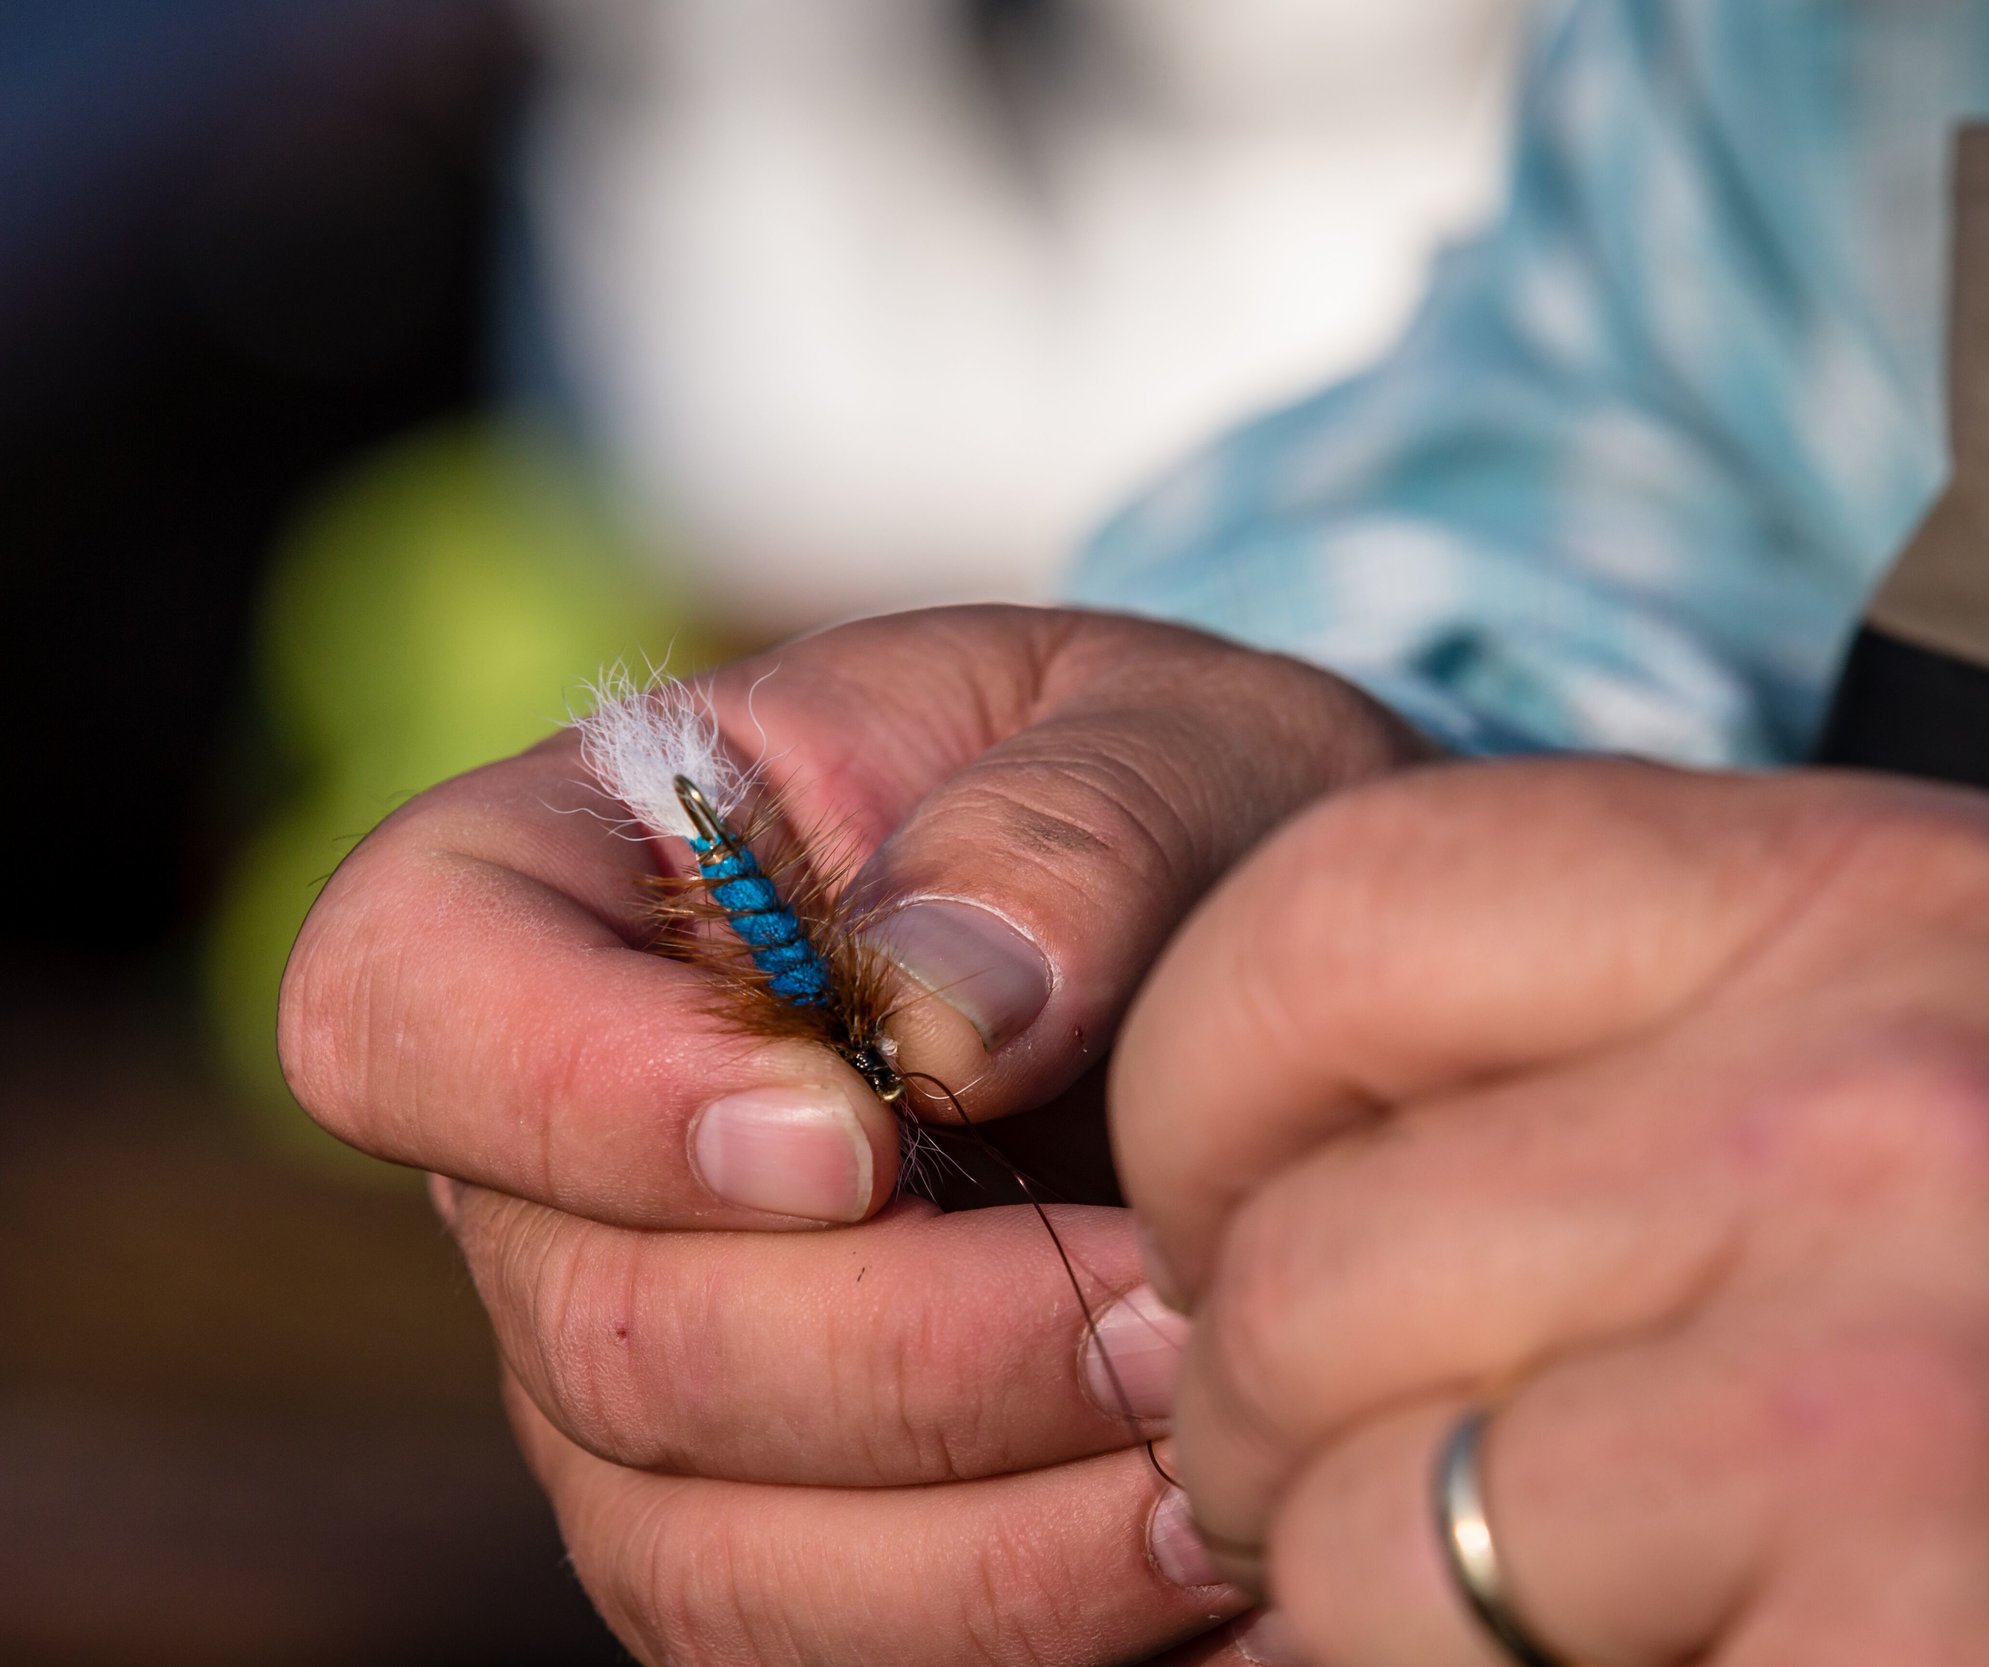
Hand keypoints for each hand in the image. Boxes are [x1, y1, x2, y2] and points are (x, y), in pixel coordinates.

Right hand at [279, 605, 1429, 1664]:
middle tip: (1169, 1310)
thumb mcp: (1161, 739)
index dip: (586, 1102)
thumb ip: (1067, 837)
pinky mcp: (769, 1522)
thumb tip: (951, 1019)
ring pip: (700, 1550)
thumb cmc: (1172, 802)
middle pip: (602, 1332)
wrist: (1247, 941)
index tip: (861, 1137)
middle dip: (914, 1357)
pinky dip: (1017, 1631)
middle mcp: (563, 1158)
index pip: (406, 995)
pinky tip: (1201, 1560)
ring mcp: (644, 1363)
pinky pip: (809, 1652)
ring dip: (986, 1544)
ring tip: (1215, 1460)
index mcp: (581, 886)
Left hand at [1111, 759, 1988, 1665]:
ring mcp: (1899, 1397)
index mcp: (1883, 901)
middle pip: (1294, 1255)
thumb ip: (1663, 1015)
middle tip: (1358, 1472)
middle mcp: (1883, 1105)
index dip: (1208, 1088)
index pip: (1339, 902)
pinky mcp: (1907, 1650)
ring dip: (1372, 1600)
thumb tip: (1286, 1117)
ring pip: (1345, 1524)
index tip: (1241, 1213)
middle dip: (1264, 1411)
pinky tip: (1679, 1665)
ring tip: (1534, 1597)